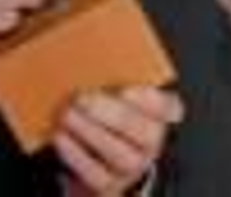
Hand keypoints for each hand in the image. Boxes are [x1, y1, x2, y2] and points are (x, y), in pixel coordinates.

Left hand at [54, 86, 184, 194]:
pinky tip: (61, 137)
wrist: (98, 159)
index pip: (169, 107)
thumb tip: (81, 48)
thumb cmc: (106, 116)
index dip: (150, 99)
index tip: (126, 89)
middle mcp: (150, 144)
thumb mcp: (113, 93)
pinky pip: (97, 175)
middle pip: (144, 132)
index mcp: (157, 116)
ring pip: (122, 156)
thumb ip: (108, 76)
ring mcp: (132, 167)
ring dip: (92, 133)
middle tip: (82, 98)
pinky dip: (76, 155)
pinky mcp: (110, 185)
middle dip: (111, 114)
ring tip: (68, 115)